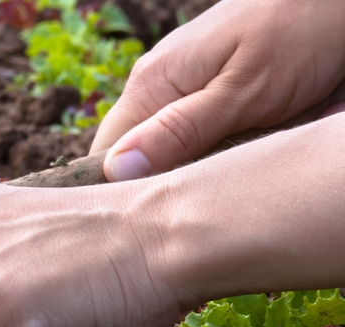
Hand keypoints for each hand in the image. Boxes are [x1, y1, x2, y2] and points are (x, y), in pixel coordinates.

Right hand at [91, 0, 344, 180]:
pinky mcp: (200, 91)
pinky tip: (231, 159)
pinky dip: (206, 153)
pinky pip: (186, 135)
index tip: (160, 215)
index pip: (105, 155)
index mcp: (150, 84)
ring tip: (218, 182)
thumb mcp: (243, 91)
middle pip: (131, 157)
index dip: (123, 191)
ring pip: (161, 150)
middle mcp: (152, 85)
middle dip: (158, 183)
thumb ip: (180, 130)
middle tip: (196, 204)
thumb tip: (117, 169)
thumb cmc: (300, 33)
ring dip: (186, 170)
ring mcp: (175, 87)